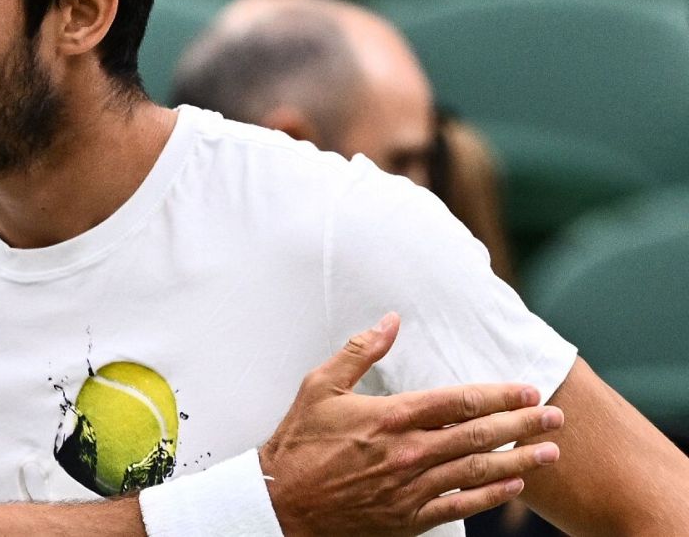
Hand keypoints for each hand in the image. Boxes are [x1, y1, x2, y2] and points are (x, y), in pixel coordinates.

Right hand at [260, 313, 562, 536]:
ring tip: (550, 451)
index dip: (498, 394)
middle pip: (479, 435)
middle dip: (523, 424)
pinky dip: (491, 495)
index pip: (458, 401)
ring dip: (519, 459)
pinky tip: (514, 484)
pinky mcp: (409, 516)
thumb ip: (359, 352)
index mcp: (389, 417)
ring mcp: (411, 487)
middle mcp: (408, 452)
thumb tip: (391, 321)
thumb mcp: (319, 386)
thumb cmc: (298, 443)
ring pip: (478, 470)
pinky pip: (461, 505)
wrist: (283, 503)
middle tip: (555, 417)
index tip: (526, 389)